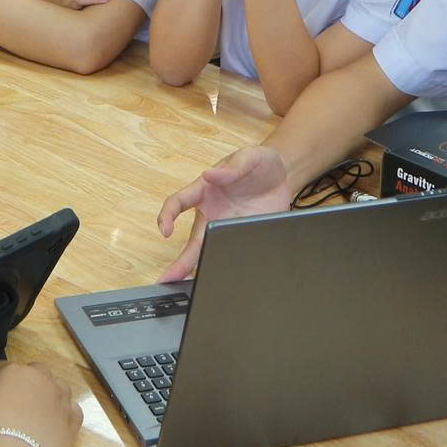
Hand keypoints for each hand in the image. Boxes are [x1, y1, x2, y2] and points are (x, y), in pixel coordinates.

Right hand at [0, 361, 78, 446]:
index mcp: (14, 373)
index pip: (2, 369)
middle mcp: (41, 379)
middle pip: (36, 372)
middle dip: (27, 383)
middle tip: (15, 405)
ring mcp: (60, 398)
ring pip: (59, 388)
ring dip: (49, 396)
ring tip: (36, 416)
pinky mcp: (72, 419)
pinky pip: (72, 410)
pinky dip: (65, 414)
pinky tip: (54, 426)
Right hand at [154, 145, 292, 281]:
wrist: (281, 175)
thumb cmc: (257, 162)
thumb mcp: (248, 157)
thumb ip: (232, 167)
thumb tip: (211, 174)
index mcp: (205, 190)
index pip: (178, 201)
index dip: (168, 215)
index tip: (165, 229)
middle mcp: (211, 213)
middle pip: (192, 239)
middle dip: (180, 259)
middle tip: (167, 279)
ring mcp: (225, 228)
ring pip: (207, 252)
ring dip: (197, 270)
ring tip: (187, 289)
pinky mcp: (241, 237)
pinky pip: (229, 254)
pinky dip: (223, 267)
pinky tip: (218, 282)